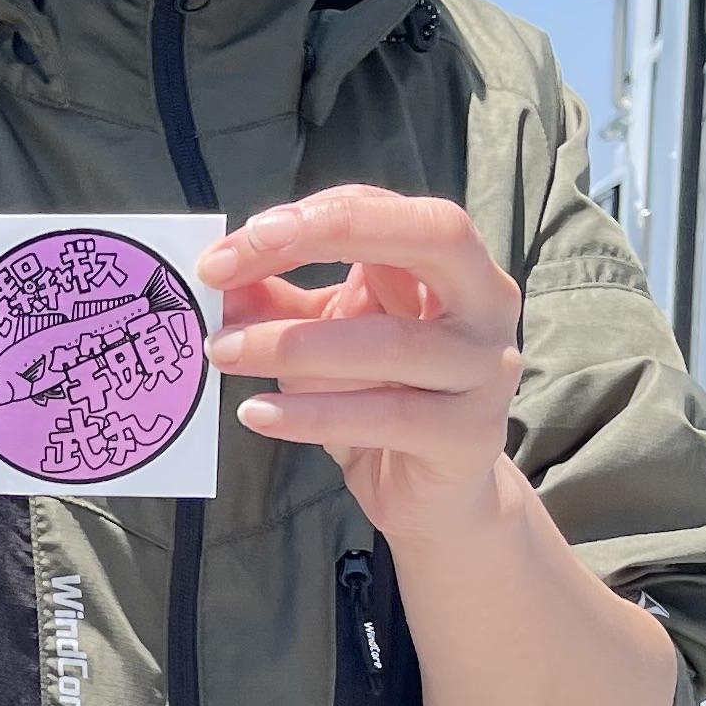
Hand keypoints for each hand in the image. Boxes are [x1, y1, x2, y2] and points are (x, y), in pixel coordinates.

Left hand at [201, 188, 521, 544]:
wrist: (431, 494)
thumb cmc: (380, 398)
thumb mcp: (327, 336)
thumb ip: (280, 303)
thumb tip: (220, 278)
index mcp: (452, 263)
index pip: (382, 211)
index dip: (305, 221)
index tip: (226, 253)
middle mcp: (485, 304)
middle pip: (433, 235)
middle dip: (332, 234)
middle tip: (236, 264)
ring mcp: (484, 370)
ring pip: (391, 343)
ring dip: (292, 346)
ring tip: (225, 353)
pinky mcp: (467, 436)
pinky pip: (385, 417)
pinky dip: (312, 415)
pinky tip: (257, 414)